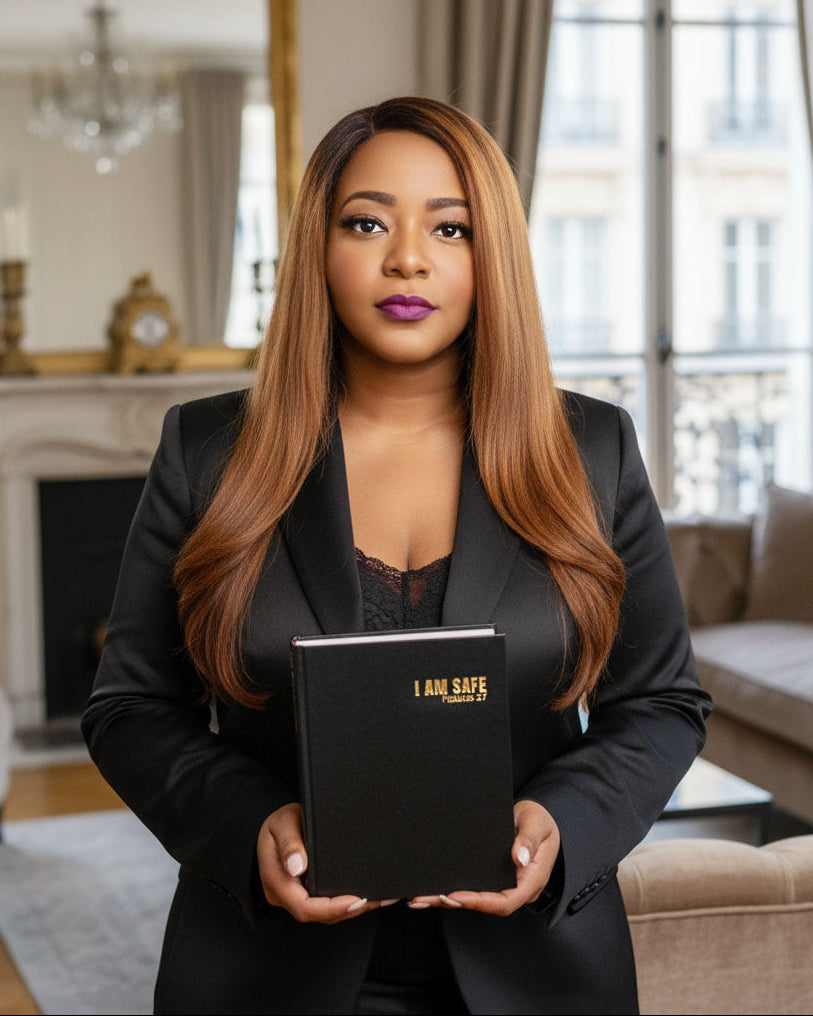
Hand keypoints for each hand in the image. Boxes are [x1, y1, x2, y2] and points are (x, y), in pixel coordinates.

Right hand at [257, 802, 393, 922]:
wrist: (275, 827)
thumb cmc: (279, 825)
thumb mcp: (282, 824)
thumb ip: (289, 844)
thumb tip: (297, 867)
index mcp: (275, 881)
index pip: (303, 906)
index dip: (331, 908)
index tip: (355, 900)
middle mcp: (284, 895)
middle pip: (317, 914)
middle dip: (347, 910)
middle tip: (374, 899)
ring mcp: (295, 897)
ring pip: (323, 913)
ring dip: (350, 908)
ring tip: (377, 898)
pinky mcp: (306, 894)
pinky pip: (325, 904)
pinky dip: (345, 902)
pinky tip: (366, 895)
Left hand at [408, 799, 560, 915]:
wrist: (539, 819)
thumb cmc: (540, 821)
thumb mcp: (536, 824)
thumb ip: (528, 841)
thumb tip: (518, 859)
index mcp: (531, 880)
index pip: (505, 901)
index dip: (479, 902)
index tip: (456, 896)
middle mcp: (518, 888)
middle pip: (486, 904)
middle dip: (456, 902)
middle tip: (429, 897)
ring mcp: (506, 885)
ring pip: (477, 899)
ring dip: (449, 899)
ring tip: (423, 897)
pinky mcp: (495, 878)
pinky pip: (475, 889)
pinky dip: (454, 890)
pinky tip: (434, 889)